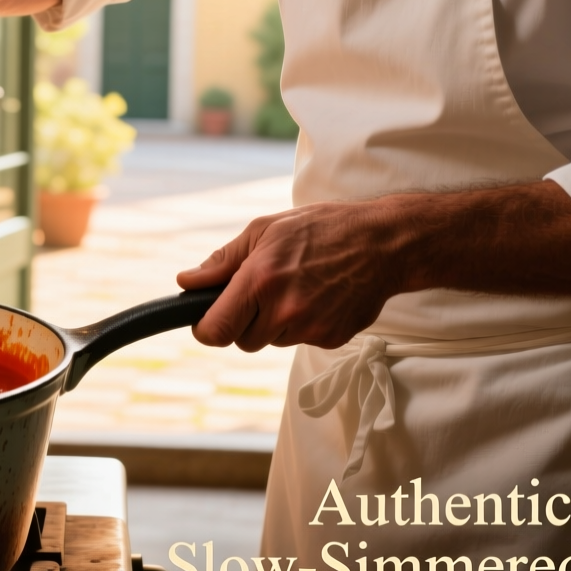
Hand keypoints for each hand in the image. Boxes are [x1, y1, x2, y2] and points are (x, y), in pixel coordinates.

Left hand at [176, 201, 403, 350]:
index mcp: (260, 280)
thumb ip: (223, 261)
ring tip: (297, 287)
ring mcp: (310, 328)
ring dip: (275, 322)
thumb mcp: (265, 230)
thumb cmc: (322, 229)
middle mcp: (284, 310)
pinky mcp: (330, 339)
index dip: (206, 329)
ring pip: (272, 340)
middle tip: (265, 291)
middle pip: (242, 340)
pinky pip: (300, 340)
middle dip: (246, 321)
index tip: (207, 321)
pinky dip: (303, 324)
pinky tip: (318, 296)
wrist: (383, 243)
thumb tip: (187, 281)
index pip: (215, 330)